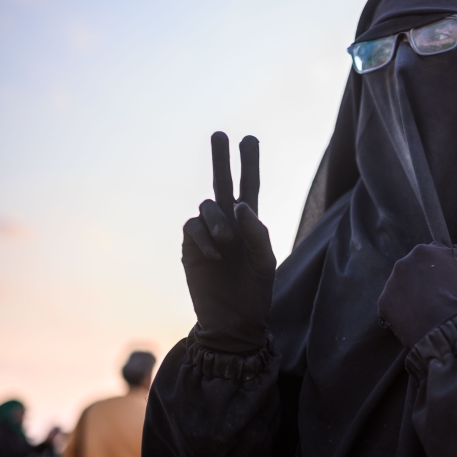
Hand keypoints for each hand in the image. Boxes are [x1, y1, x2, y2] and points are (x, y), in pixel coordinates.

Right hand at [182, 132, 275, 352]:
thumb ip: (257, 232)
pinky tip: (215, 254)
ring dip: (218, 220)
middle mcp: (227, 224)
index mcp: (249, 224)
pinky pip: (192, 227)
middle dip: (222, 159)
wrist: (234, 322)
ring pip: (207, 206)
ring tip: (227, 242)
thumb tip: (238, 205)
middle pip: (222, 183)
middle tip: (220, 134)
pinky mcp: (190, 248)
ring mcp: (207, 235)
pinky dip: (203, 236)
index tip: (249, 138)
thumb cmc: (255, 292)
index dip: (249, 164)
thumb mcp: (265, 261)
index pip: (249, 187)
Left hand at [377, 242, 456, 347]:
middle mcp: (403, 262)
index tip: (443, 283)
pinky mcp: (384, 302)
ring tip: (425, 311)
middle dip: (422, 282)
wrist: (446, 325)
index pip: (429, 257)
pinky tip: (415, 320)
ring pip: (401, 288)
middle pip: (412, 271)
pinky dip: (402, 312)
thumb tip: (455, 249)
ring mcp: (391, 282)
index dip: (437, 270)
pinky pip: (392, 306)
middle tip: (434, 298)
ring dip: (411, 296)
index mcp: (423, 251)